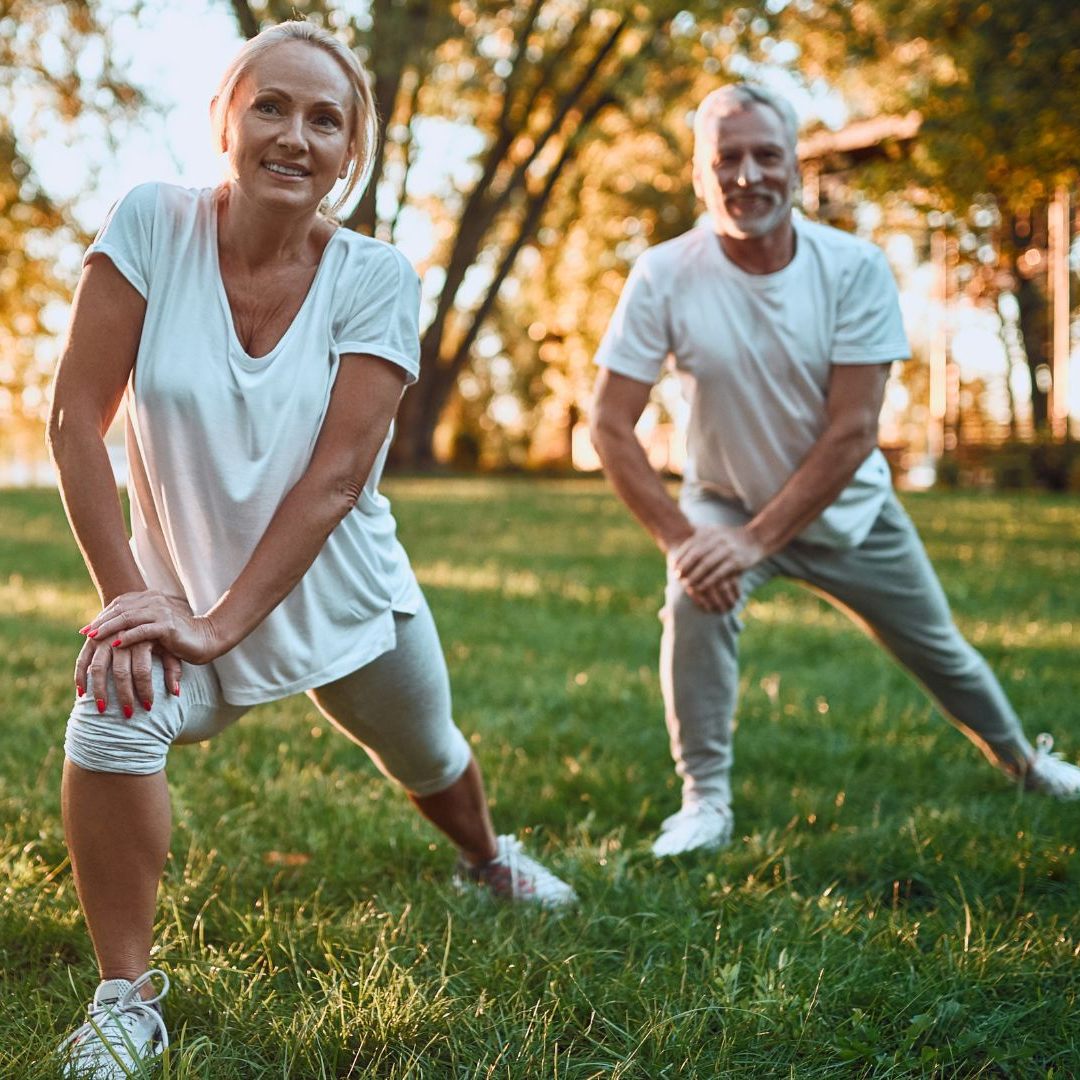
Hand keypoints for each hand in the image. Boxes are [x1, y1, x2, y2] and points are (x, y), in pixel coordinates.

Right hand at [74, 635, 182, 714]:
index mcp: (143, 638)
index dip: (145, 690)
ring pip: (98, 667)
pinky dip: (80, 676)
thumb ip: (173, 668)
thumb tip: (176, 692)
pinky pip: (82, 660)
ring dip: (99, 690)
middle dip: (124, 695)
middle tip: (128, 714)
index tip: (148, 707)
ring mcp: (104, 637)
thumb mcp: (170, 647)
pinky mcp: (91, 639)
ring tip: (102, 710)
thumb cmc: (160, 634)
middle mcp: (122, 637)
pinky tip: (82, 694)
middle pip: (120, 671)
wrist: (143, 607)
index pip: (143, 670)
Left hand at [81, 590, 222, 665]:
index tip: (87, 629)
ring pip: (128, 618)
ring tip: (94, 638)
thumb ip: (137, 624)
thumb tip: (112, 632)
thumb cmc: (179, 636)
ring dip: (108, 628)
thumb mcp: (155, 627)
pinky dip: (127, 637)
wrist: (206, 640)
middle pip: (120, 609)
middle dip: (101, 622)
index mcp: (150, 597)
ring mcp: (161, 611)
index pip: (120, 604)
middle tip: (86, 634)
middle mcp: (155, 600)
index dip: (102, 616)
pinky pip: (142, 630)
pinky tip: (115, 644)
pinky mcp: (168, 625)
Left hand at [670, 524, 764, 612]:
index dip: (680, 557)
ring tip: (687, 584)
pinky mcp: (736, 561)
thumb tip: (683, 534)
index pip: (690, 545)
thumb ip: (700, 532)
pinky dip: (708, 581)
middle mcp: (718, 539)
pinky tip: (700, 588)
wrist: (756, 540)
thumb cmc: (731, 539)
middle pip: (696, 554)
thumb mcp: (716, 530)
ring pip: (706, 565)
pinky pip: (718, 573)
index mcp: (710, 532)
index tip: (673, 567)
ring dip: (694, 576)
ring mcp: (727, 550)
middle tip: (677, 576)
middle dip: (685, 567)